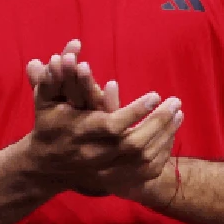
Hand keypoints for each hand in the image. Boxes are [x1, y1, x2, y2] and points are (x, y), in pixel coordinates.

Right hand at [20, 40, 182, 202]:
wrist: (47, 165)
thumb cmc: (49, 123)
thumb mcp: (45, 97)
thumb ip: (58, 71)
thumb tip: (74, 43)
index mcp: (80, 133)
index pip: (112, 125)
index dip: (135, 111)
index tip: (155, 95)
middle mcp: (94, 156)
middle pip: (134, 143)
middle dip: (158, 122)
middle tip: (175, 102)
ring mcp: (107, 172)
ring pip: (145, 158)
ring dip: (164, 134)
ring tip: (178, 113)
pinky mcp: (117, 181)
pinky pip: (148, 170)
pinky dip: (162, 151)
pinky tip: (170, 132)